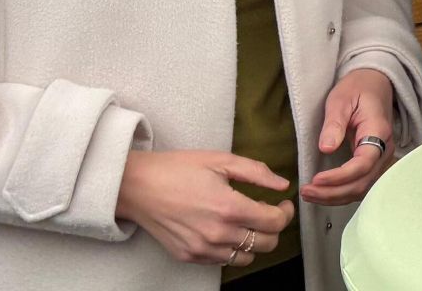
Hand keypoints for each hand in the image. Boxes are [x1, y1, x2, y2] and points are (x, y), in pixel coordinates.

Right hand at [115, 150, 295, 266]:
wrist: (136, 186)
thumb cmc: (177, 169)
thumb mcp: (221, 160)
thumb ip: (257, 172)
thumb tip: (283, 184)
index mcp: (229, 208)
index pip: (275, 223)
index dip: (286, 212)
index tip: (283, 203)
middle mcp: (218, 234)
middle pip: (266, 244)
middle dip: (274, 227)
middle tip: (266, 211)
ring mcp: (202, 249)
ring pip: (246, 257)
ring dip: (254, 241)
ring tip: (245, 221)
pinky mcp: (189, 256)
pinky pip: (223, 261)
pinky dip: (232, 249)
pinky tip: (226, 229)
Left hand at [301, 67, 395, 205]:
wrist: (375, 84)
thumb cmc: (357, 89)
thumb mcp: (341, 99)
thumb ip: (334, 124)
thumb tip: (325, 148)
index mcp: (378, 132)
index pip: (363, 164)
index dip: (339, 177)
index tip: (315, 179)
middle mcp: (385, 150)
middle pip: (363, 183)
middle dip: (333, 192)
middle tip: (306, 191)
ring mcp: (382, 158)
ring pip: (363, 189)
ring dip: (336, 197)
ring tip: (309, 195)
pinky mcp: (374, 163)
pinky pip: (361, 185)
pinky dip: (342, 193)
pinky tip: (323, 193)